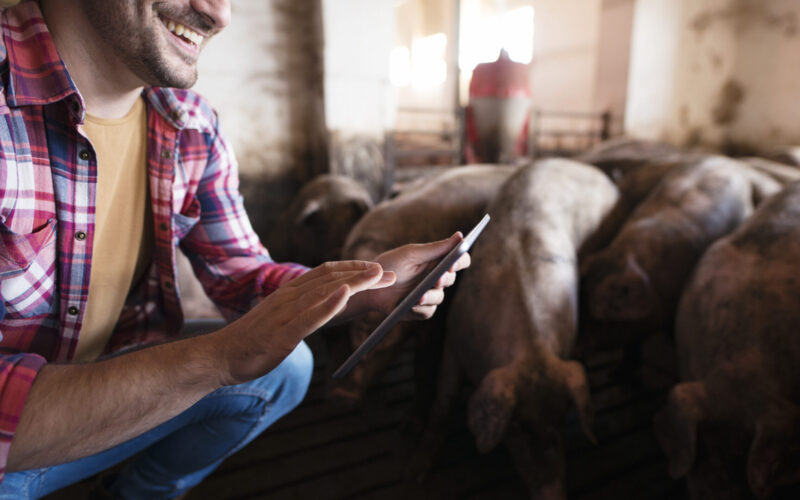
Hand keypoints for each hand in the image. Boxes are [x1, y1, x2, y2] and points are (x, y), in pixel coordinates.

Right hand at [214, 260, 393, 385]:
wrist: (220, 356)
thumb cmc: (251, 341)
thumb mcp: (280, 320)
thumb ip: (300, 310)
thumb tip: (322, 306)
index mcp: (289, 293)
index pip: (325, 273)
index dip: (353, 268)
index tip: (376, 269)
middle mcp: (288, 297)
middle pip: (330, 279)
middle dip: (362, 274)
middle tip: (389, 272)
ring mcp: (284, 314)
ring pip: (323, 292)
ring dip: (353, 282)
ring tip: (375, 276)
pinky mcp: (281, 334)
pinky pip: (308, 317)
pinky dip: (328, 305)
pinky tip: (346, 296)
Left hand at [365, 232, 470, 319]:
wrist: (370, 286)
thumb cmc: (390, 264)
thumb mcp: (411, 254)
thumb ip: (435, 248)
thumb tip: (460, 236)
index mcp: (437, 261)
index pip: (460, 260)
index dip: (460, 261)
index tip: (454, 262)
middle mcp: (436, 278)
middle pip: (451, 279)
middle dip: (443, 279)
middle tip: (436, 279)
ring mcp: (430, 294)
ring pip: (439, 297)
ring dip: (430, 296)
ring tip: (418, 296)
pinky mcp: (421, 310)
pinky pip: (427, 311)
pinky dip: (419, 309)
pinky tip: (410, 306)